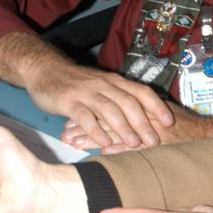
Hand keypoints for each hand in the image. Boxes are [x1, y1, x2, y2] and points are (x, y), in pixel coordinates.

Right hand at [0, 32, 173, 150]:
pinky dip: (95, 129)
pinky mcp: (69, 101)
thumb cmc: (75, 83)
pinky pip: (84, 116)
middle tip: (154, 141)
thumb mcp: (100, 86)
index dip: (156, 106)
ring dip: (123, 127)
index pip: (141, 91)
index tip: (169, 122)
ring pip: (109, 109)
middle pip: (128, 102)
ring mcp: (86, 92)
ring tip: (134, 143)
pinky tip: (103, 142)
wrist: (44, 69)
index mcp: (114, 81)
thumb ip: (117, 99)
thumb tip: (142, 119)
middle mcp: (103, 85)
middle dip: (143, 122)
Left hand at [69, 102, 212, 154]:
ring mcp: (147, 130)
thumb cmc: (186, 127)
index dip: (90, 114)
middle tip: (65, 132)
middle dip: (85, 125)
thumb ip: (143, 117)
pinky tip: (98, 156)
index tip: (72, 119)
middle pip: (106, 118)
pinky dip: (114, 151)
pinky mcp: (154, 144)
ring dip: (92, 138)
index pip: (109, 108)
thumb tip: (124, 122)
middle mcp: (141, 116)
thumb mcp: (162, 115)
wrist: (209, 135)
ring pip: (113, 131)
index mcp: (141, 106)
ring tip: (72, 143)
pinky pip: (130, 147)